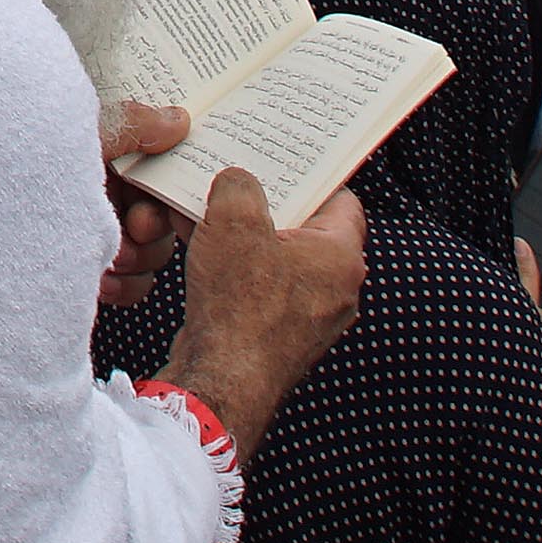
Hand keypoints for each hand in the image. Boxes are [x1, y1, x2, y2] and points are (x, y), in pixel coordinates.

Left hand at [97, 102, 196, 296]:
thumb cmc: (30, 167)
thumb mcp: (82, 134)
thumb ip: (131, 125)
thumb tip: (180, 120)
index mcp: (106, 158)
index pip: (159, 170)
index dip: (170, 184)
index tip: (166, 194)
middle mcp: (104, 196)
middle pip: (163, 216)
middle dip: (154, 227)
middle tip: (135, 226)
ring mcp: (95, 235)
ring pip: (151, 255)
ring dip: (137, 259)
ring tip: (109, 254)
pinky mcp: (88, 273)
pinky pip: (131, 287)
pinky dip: (122, 286)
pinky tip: (100, 278)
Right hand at [163, 167, 369, 461]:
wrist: (221, 383)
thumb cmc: (240, 306)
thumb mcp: (234, 220)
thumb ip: (239, 185)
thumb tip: (238, 182)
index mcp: (342, 257)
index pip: (341, 200)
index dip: (311, 175)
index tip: (281, 160)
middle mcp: (336, 290)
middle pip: (305, 229)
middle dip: (267, 205)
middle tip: (237, 183)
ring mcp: (309, 318)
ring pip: (278, 260)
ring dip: (245, 238)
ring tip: (209, 215)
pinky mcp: (278, 338)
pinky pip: (261, 290)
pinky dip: (237, 270)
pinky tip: (199, 253)